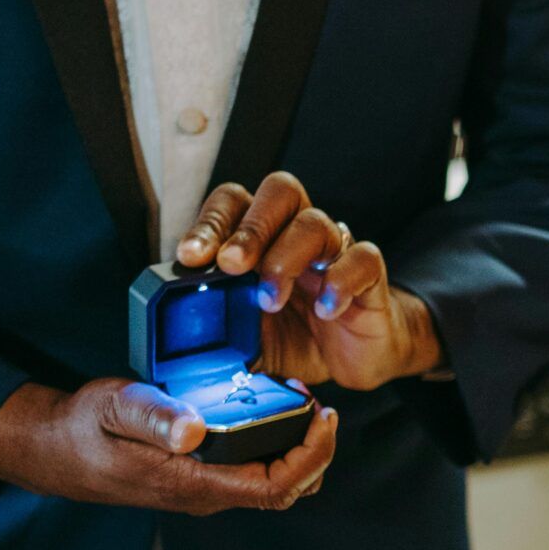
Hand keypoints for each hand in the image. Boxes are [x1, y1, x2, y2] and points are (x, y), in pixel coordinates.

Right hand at [0, 379, 337, 513]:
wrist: (52, 450)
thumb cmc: (82, 428)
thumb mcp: (113, 408)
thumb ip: (154, 417)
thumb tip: (195, 430)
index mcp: (191, 485)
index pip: (275, 487)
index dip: (310, 457)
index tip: (322, 417)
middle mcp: (205, 496)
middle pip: (286, 490)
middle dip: (314, 451)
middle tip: (316, 405)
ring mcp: (204, 490)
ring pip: (274, 483)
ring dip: (298, 449)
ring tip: (300, 404)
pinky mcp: (200, 478)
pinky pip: (254, 472)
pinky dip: (276, 445)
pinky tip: (270, 410)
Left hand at [176, 172, 442, 390]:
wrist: (357, 357)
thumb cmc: (299, 339)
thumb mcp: (248, 340)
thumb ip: (219, 336)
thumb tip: (179, 354)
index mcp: (263, 239)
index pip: (234, 203)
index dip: (211, 222)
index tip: (190, 257)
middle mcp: (298, 234)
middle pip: (280, 192)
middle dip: (251, 227)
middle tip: (231, 265)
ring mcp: (336, 251)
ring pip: (315, 223)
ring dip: (286, 258)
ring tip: (270, 300)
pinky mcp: (369, 275)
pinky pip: (361, 259)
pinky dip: (340, 282)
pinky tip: (325, 311)